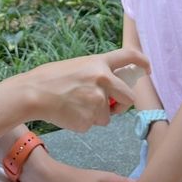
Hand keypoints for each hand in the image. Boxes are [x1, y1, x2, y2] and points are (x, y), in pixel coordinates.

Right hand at [8, 48, 149, 131]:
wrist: (33, 93)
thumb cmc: (51, 78)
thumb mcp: (77, 66)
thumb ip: (97, 74)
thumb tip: (112, 87)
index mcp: (99, 63)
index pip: (128, 56)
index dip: (142, 61)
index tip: (147, 68)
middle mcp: (103, 80)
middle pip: (128, 96)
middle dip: (122, 104)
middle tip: (110, 105)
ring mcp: (97, 101)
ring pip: (108, 116)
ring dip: (96, 115)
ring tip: (75, 105)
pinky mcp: (90, 120)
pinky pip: (93, 125)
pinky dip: (84, 122)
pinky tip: (69, 113)